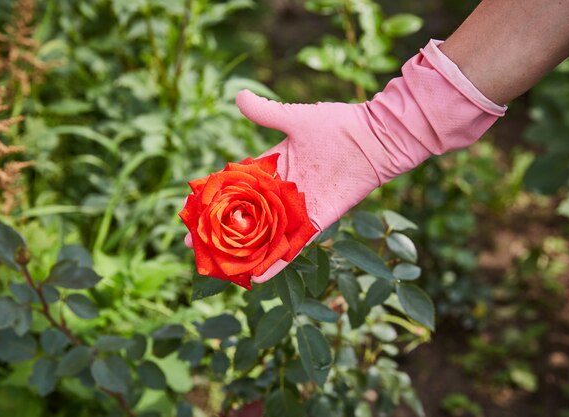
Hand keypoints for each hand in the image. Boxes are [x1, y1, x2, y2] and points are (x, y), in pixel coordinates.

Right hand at [186, 40, 504, 284]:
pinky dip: (278, 261)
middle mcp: (284, 190)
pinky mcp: (318, 219)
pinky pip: (294, 244)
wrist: (376, 138)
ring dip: (244, 251)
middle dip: (221, 230)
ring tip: (218, 267)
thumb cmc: (338, 125)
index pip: (238, 186)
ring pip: (266, 233)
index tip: (192, 211)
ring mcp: (300, 207)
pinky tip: (258, 277)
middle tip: (193, 245)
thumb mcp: (296, 119)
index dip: (216, 198)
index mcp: (275, 166)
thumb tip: (239, 96)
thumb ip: (266, 114)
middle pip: (247, 214)